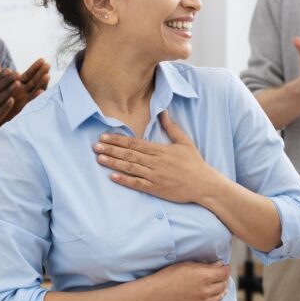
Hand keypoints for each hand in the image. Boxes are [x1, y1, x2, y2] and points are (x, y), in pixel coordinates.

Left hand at [3, 57, 49, 124]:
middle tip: (48, 64)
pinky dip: (36, 98)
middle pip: (35, 83)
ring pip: (35, 92)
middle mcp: (23, 95)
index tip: (42, 60)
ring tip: (47, 75)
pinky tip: (40, 93)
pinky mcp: (22, 112)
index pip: (29, 76)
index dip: (36, 68)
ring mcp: (24, 103)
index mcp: (18, 88)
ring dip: (42, 85)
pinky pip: (31, 104)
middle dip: (42, 74)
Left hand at [95, 112, 221, 203]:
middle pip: (128, 154)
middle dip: (110, 150)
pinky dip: (124, 180)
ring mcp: (154, 176)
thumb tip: (163, 111)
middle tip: (95, 146)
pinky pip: (137, 184)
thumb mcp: (184, 141)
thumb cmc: (194, 163)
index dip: (118, 140)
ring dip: (113, 163)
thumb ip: (171, 127)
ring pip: (130, 168)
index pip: (134, 143)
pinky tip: (112, 177)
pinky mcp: (156, 189)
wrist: (203, 184)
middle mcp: (154, 162)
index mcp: (159, 150)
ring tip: (99, 159)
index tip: (104, 136)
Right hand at [140, 260, 230, 300]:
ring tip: (214, 286)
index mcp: (204, 276)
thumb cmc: (168, 276)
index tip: (223, 267)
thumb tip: (220, 264)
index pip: (224, 272)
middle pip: (224, 284)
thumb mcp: (187, 265)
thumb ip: (206, 265)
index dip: (225, 268)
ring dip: (219, 291)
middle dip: (222, 279)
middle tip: (218, 276)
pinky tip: (208, 297)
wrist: (155, 294)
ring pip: (220, 297)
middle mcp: (206, 291)